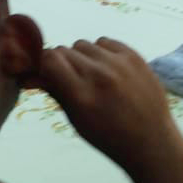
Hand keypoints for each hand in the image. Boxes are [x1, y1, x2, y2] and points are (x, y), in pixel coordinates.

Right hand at [36, 38, 181, 173]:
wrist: (151, 141)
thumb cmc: (108, 137)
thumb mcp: (76, 120)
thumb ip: (55, 92)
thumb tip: (31, 74)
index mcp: (81, 95)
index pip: (49, 59)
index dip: (44, 65)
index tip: (46, 74)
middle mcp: (99, 74)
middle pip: (64, 50)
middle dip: (61, 64)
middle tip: (70, 80)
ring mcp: (118, 63)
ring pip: (83, 44)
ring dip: (81, 57)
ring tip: (91, 76)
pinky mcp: (134, 55)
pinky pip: (105, 41)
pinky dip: (100, 52)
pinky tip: (107, 69)